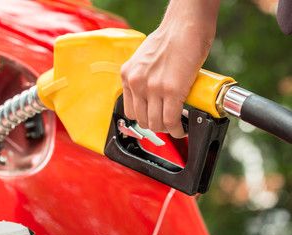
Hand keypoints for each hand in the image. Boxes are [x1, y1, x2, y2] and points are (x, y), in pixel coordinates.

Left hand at [121, 0, 220, 137]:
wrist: (186, 25)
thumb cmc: (170, 38)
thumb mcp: (144, 60)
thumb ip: (143, 78)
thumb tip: (150, 96)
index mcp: (127, 75)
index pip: (130, 110)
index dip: (144, 118)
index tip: (154, 118)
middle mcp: (136, 82)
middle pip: (142, 120)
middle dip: (156, 125)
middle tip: (167, 123)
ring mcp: (152, 87)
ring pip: (156, 124)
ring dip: (167, 129)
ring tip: (176, 125)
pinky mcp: (171, 90)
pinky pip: (171, 121)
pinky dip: (177, 129)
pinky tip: (182, 128)